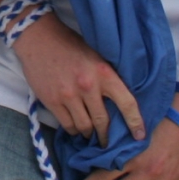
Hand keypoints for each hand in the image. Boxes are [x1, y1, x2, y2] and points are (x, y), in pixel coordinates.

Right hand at [15, 18, 142, 145]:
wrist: (38, 38)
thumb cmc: (70, 45)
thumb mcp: (96, 57)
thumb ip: (107, 78)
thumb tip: (119, 104)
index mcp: (104, 72)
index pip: (127, 103)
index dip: (135, 123)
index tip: (139, 136)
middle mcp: (88, 85)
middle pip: (103, 121)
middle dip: (106, 135)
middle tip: (107, 141)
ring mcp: (69, 95)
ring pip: (84, 127)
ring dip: (89, 133)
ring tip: (89, 132)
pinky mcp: (52, 101)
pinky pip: (67, 125)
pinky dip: (73, 129)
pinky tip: (75, 126)